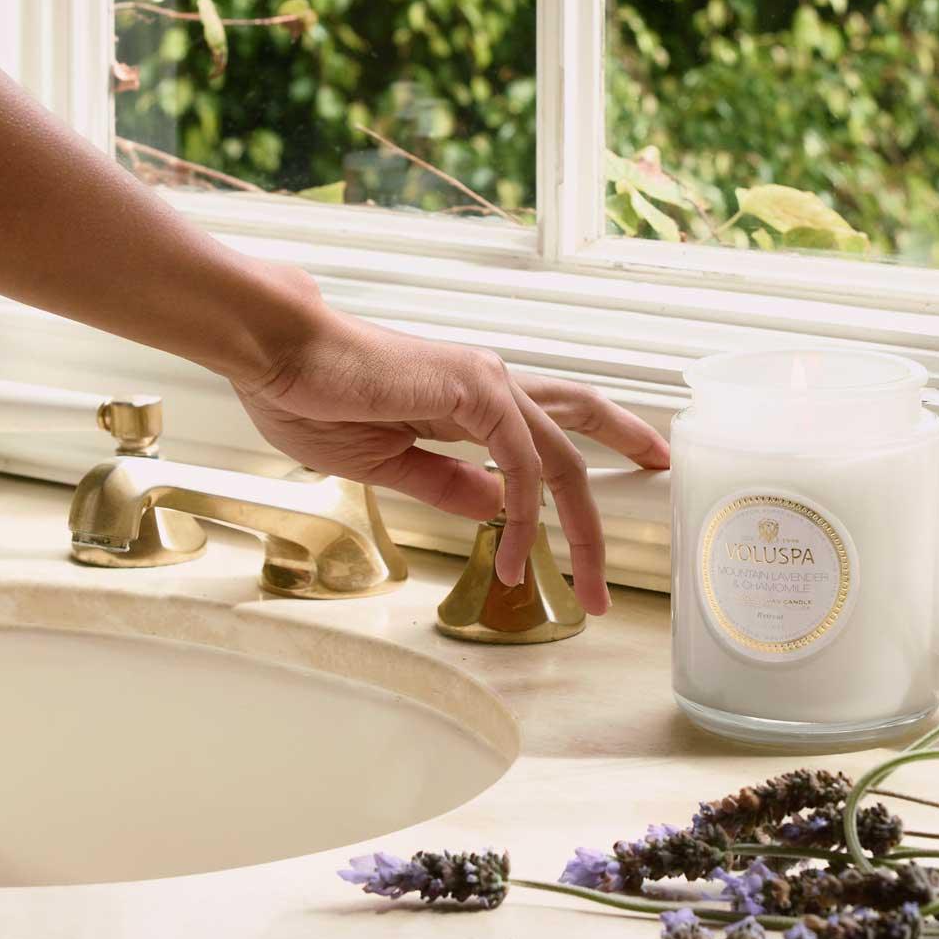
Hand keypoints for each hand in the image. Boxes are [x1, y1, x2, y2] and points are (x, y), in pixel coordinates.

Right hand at [232, 285, 669, 613]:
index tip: (615, 484)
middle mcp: (488, 384)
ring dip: (584, 523)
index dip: (589, 447)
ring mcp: (485, 382)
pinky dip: (525, 517)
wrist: (278, 353)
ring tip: (594, 584)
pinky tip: (513, 557)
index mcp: (466, 398)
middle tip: (660, 477)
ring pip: (562, 455)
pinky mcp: (472, 391)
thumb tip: (493, 507)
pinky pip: (519, 465)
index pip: (547, 421)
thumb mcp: (384, 463)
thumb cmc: (311, 397)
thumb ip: (442, 483)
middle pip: (579, 420)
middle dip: (623, 455)